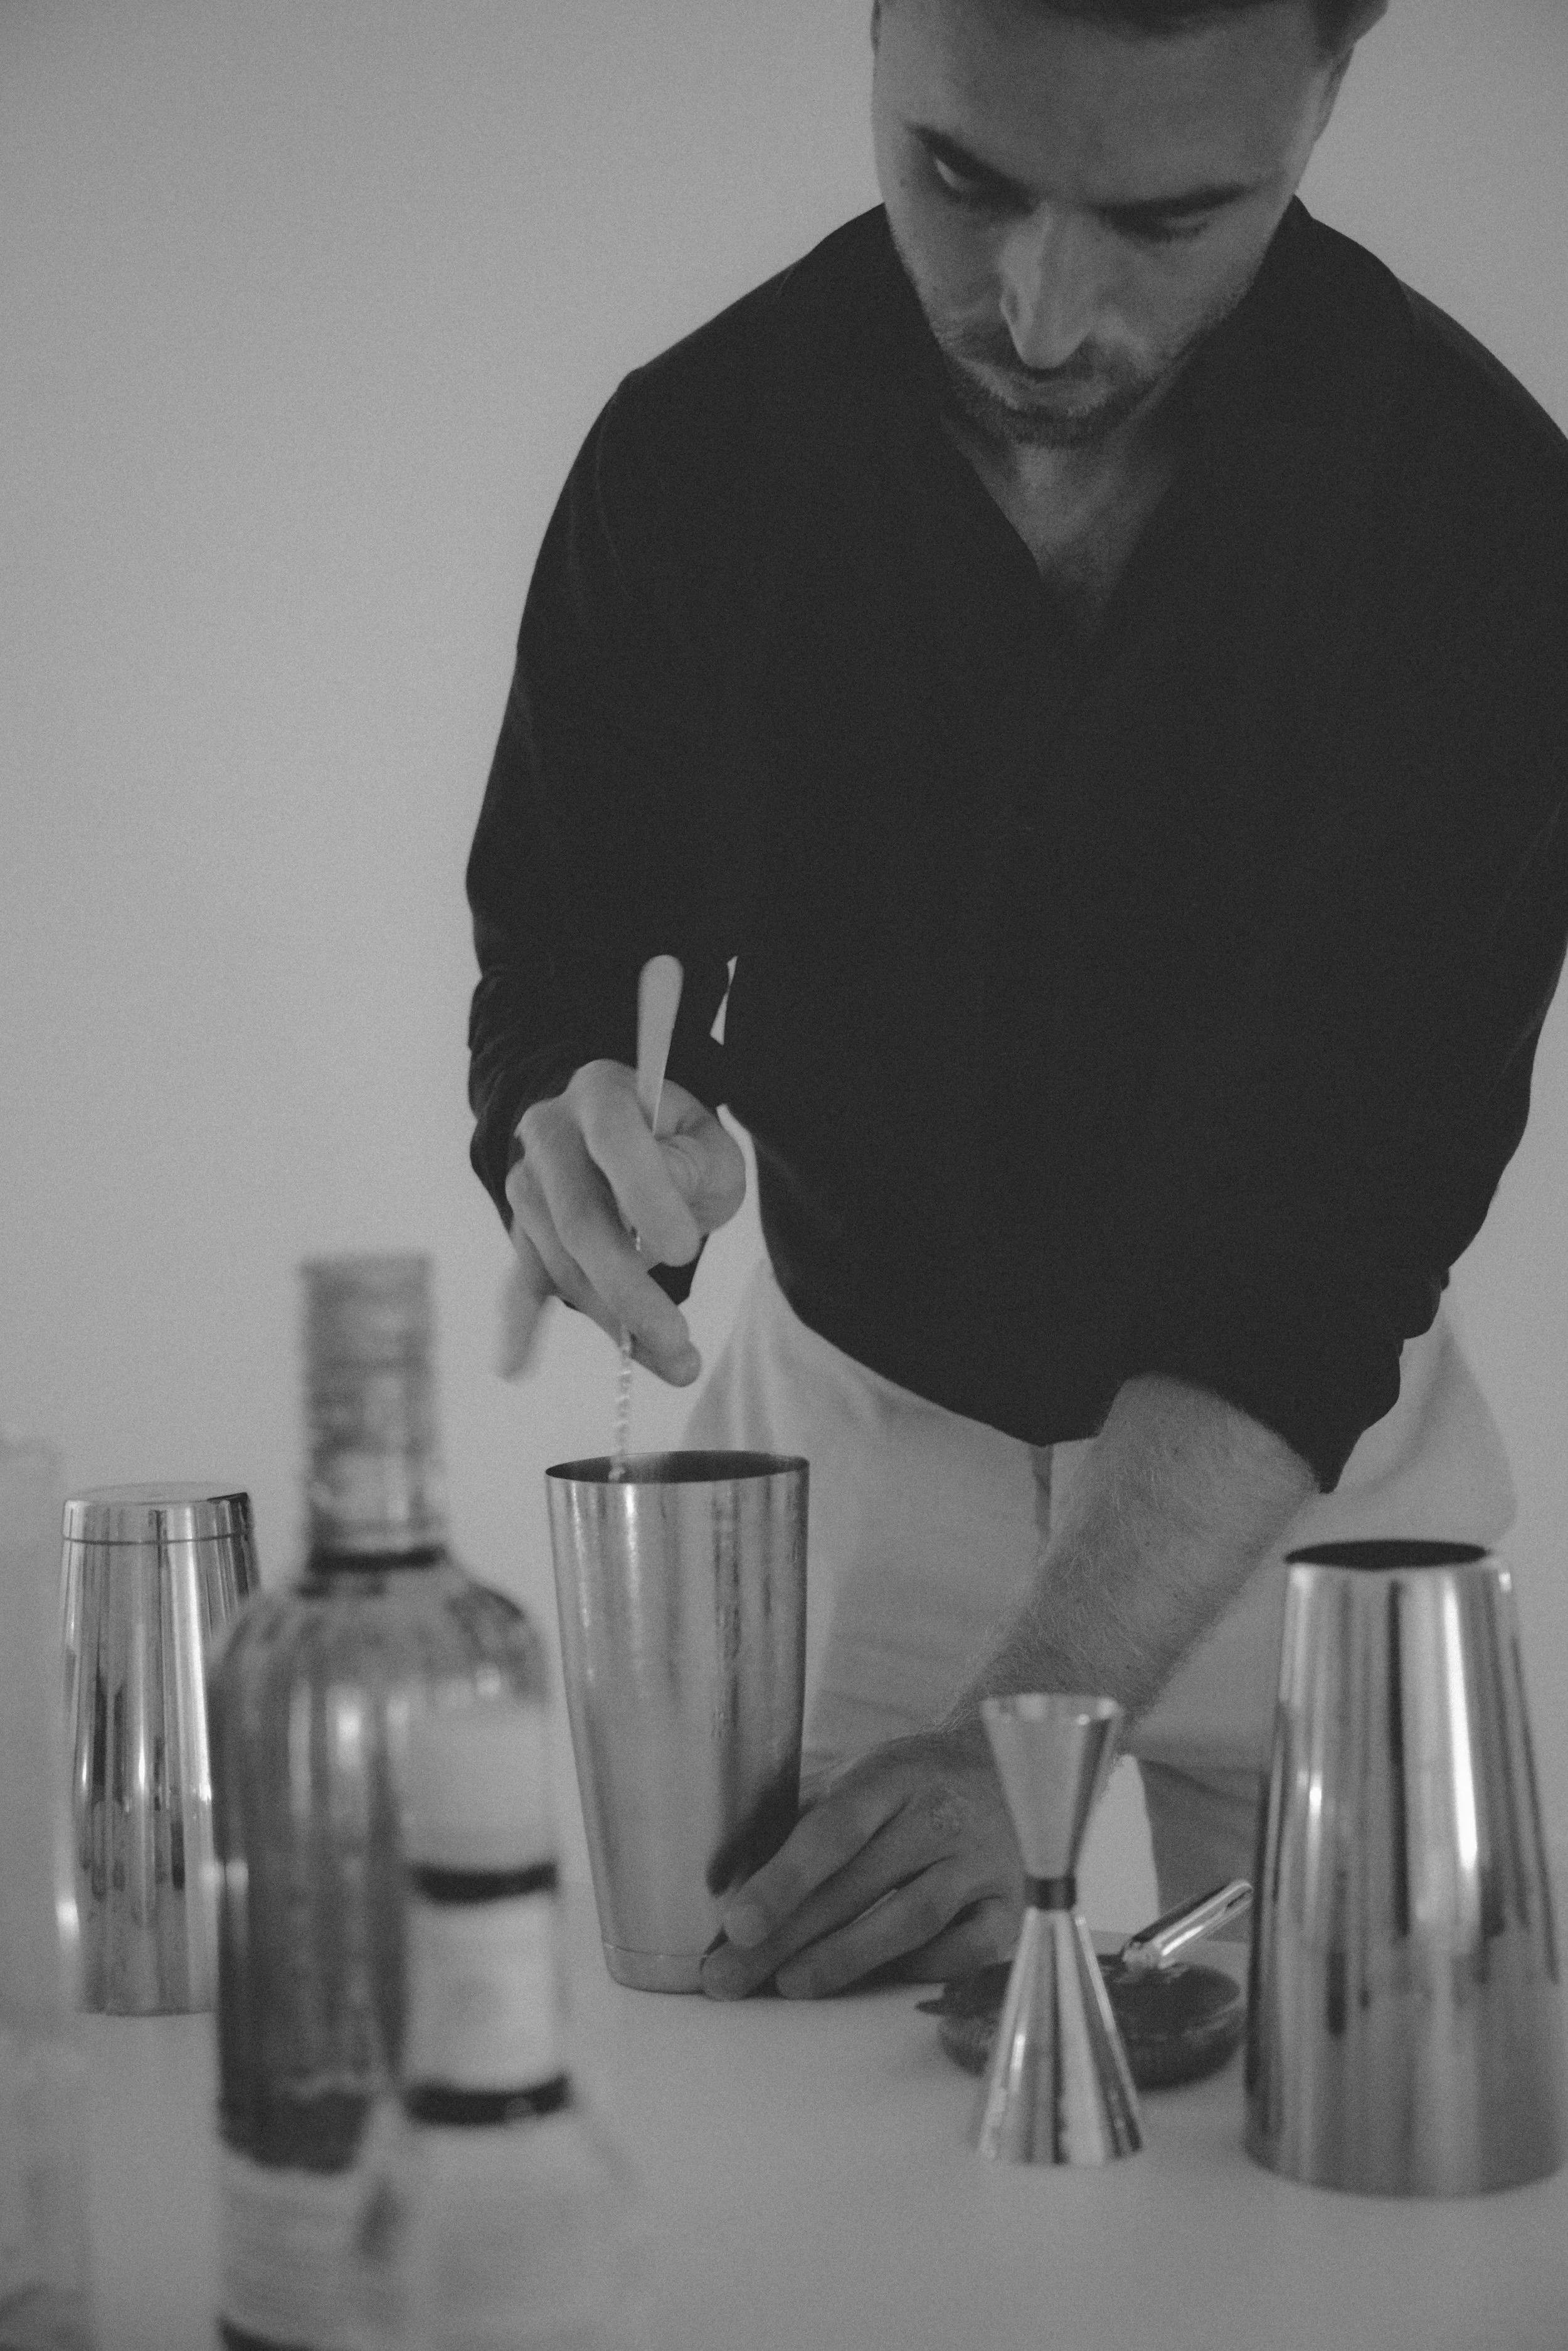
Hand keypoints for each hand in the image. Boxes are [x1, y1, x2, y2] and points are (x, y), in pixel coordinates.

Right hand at [499, 1062, 745, 1382]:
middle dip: (630, 1290)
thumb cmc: (680, 1146)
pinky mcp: (524, 1233)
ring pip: (563, 1265)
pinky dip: (521, 1328)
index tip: (684, 1253)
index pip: (615, 1140)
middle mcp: (550, 1133)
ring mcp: (528, 1185)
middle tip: (679, 1340)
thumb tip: (653, 1230)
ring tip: (680, 1363)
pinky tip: (513, 1365)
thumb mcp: (708, 1144)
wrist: (632, 1141)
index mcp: (602, 1094)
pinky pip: (521, 1283)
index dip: (645, 1196)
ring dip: (616, 1323)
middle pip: (581, 1221)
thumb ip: (691, 1168)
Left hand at [699, 1723, 1022, 2000]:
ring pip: (910, 1920)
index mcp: (892, 1776)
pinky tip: (877, 1983)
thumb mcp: (855, 1776)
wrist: (1011, 1768)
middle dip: (788, 1938)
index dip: (783, 1878)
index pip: (832, 1829)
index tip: (736, 1923)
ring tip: (790, 1986)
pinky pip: (966, 1949)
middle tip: (730, 1979)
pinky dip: (921, 1969)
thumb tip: (717, 1877)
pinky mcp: (1011, 1904)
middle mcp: (940, 1816)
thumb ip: (793, 1820)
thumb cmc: (909, 1784)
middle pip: (859, 1885)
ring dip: (846, 1959)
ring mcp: (981, 1862)